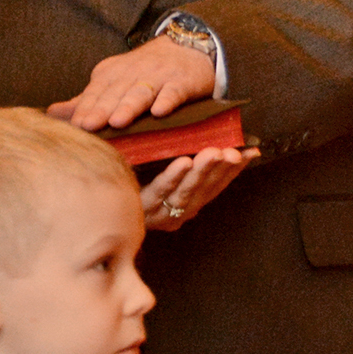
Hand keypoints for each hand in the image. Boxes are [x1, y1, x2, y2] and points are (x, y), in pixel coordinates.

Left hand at [49, 35, 216, 132]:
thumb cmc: (144, 72)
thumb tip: (50, 113)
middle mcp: (132, 73)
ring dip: (129, 106)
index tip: (74, 127)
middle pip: (114, 94)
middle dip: (100, 109)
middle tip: (87, 127)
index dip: (84, 109)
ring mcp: (158, 77)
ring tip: (117, 121)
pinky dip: (167, 100)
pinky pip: (173, 92)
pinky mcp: (182, 82)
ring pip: (140, 93)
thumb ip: (84, 101)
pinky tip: (159, 112)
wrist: (188, 47)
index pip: (95, 93)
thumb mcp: (112, 82)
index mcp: (111, 74)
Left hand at [139, 146, 256, 231]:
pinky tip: (184, 162)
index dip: (235, 169)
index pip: (217, 184)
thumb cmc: (131, 186)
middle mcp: (179, 212)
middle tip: (236, 152)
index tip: (253, 151)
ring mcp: (161, 213)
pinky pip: (160, 191)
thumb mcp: (159, 170)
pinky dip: (173, 176)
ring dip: (203, 171)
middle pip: (206, 189)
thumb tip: (215, 139)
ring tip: (215, 152)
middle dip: (224, 169)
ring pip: (187, 190)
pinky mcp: (140, 208)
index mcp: (188, 203)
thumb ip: (182, 159)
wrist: (99, 215)